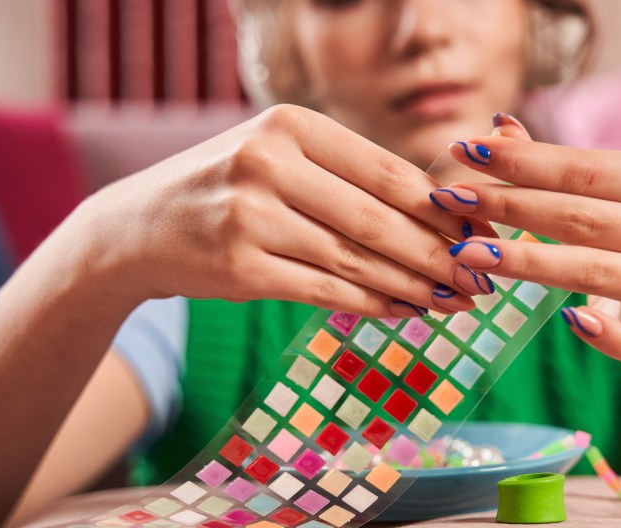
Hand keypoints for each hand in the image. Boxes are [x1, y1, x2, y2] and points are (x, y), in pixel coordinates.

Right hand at [68, 104, 498, 316]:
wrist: (140, 226)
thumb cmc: (227, 188)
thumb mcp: (280, 157)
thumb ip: (348, 176)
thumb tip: (440, 211)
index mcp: (290, 124)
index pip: (388, 171)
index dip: (442, 209)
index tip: (480, 233)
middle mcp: (268, 163)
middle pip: (377, 220)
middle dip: (438, 255)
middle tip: (480, 278)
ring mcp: (250, 217)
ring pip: (355, 261)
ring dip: (413, 286)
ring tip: (453, 301)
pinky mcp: (240, 268)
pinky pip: (324, 291)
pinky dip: (372, 305)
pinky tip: (405, 311)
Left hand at [433, 114, 620, 361]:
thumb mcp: (601, 193)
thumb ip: (554, 166)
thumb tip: (498, 126)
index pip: (586, 170)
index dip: (522, 161)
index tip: (464, 150)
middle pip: (584, 218)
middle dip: (509, 206)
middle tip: (449, 199)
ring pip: (595, 271)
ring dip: (524, 262)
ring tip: (465, 253)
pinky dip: (605, 333)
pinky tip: (567, 321)